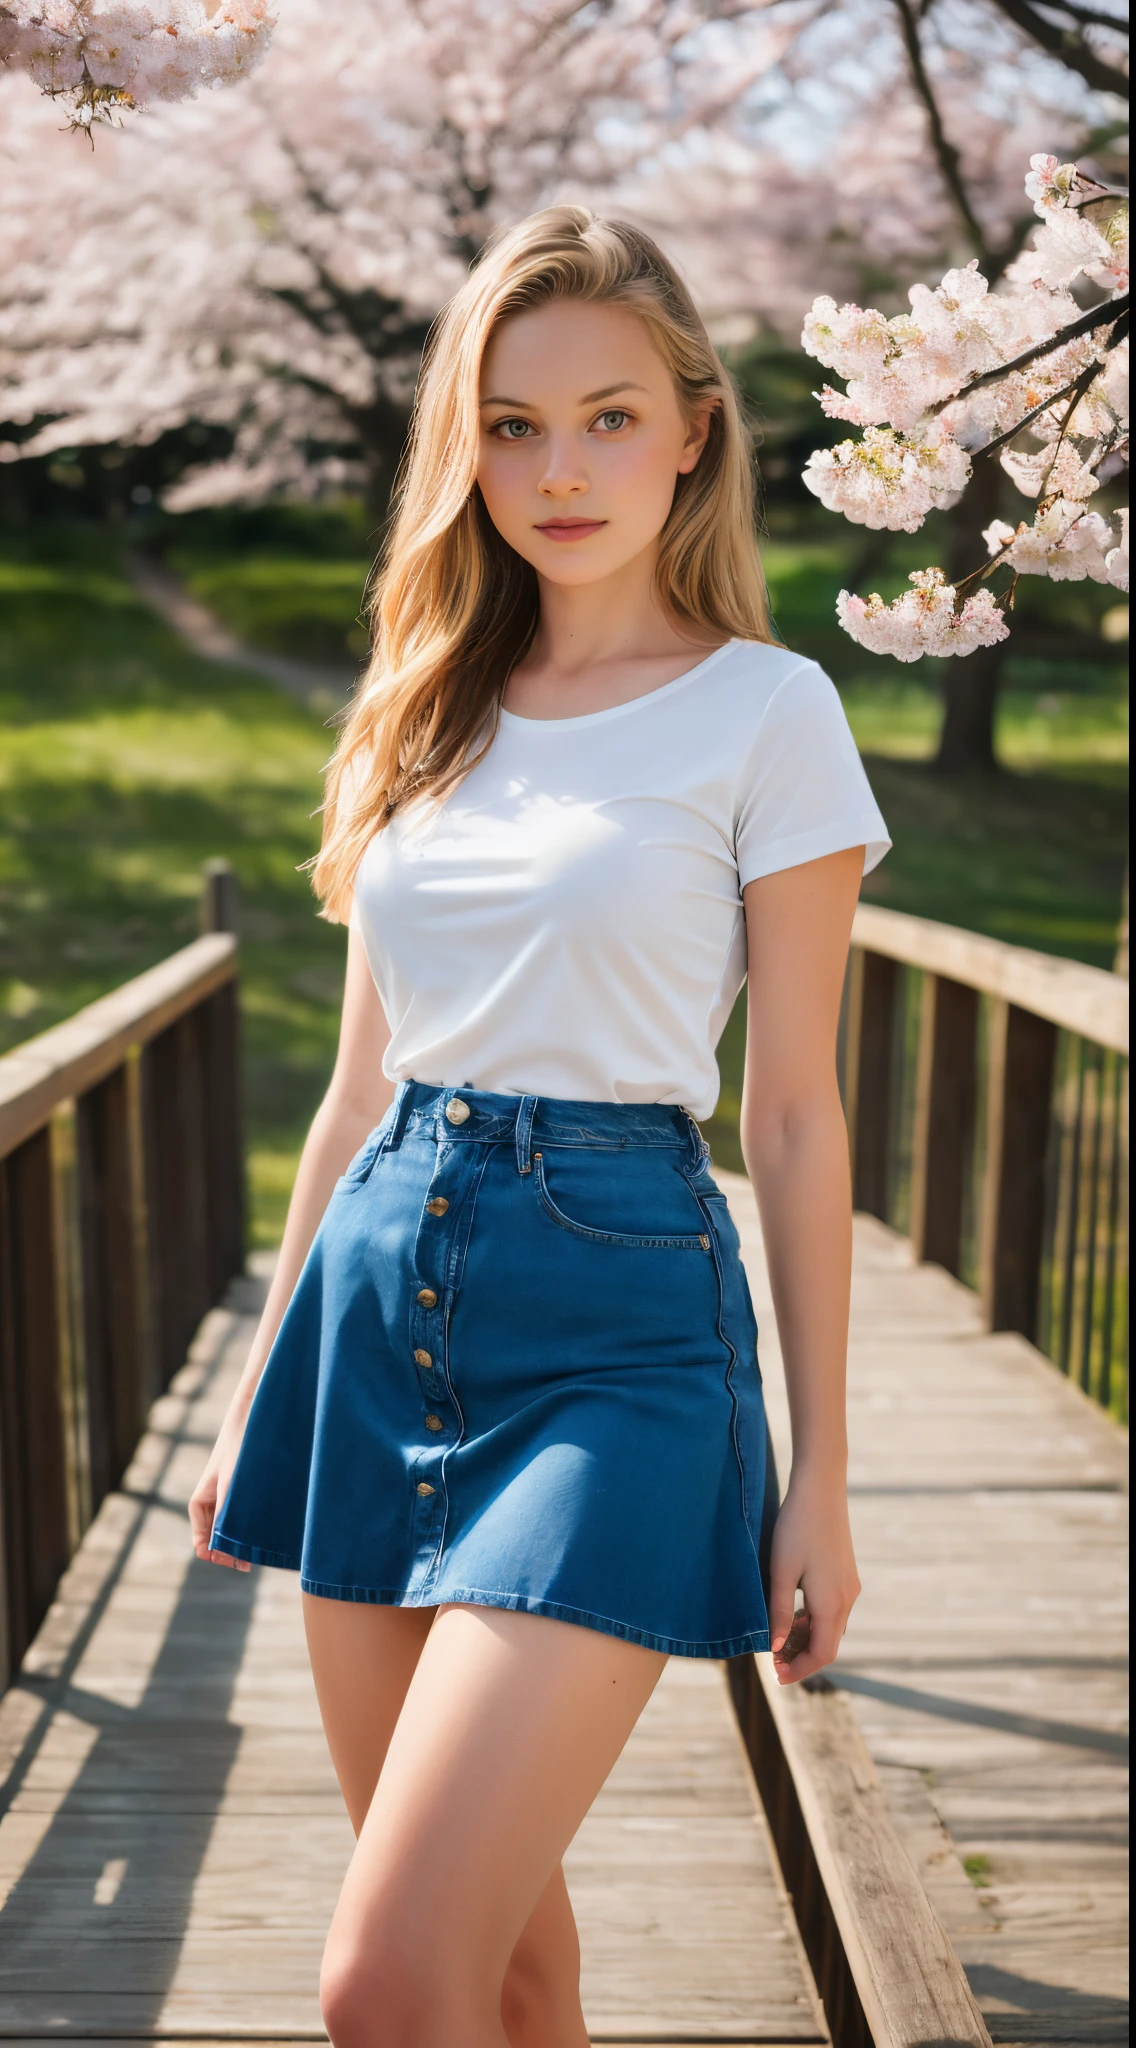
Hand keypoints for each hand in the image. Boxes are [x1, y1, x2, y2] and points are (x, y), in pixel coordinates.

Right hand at [188, 1416, 250, 1571]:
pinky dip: (245, 1530)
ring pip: (226, 1532)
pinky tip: (261, 1535)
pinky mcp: (237, 1494)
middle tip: (249, 1563)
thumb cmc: (238, 1448)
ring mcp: (222, 1499)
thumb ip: (226, 1511)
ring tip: (257, 1554)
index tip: (238, 1562)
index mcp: (199, 1503)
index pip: (201, 1543)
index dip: (217, 1556)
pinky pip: (237, 1519)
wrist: (250, 1419)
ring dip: (238, 1543)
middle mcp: (208, 1504)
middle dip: (229, 1553)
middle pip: (214, 1541)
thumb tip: (224, 1543)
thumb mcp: (232, 1482)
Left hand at [767, 1470, 859, 1685]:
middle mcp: (847, 1599)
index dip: (800, 1670)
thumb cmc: (796, 1528)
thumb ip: (780, 1612)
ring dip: (808, 1640)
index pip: (822, 1654)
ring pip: (832, 1628)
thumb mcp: (781, 1572)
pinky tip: (795, 1613)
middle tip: (773, 1659)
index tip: (776, 1675)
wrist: (821, 1490)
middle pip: (829, 1645)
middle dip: (802, 1658)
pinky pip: (833, 1611)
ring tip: (780, 1637)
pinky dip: (815, 1622)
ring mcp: (849, 1587)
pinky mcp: (846, 1575)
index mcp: (831, 1603)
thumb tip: (777, 1648)